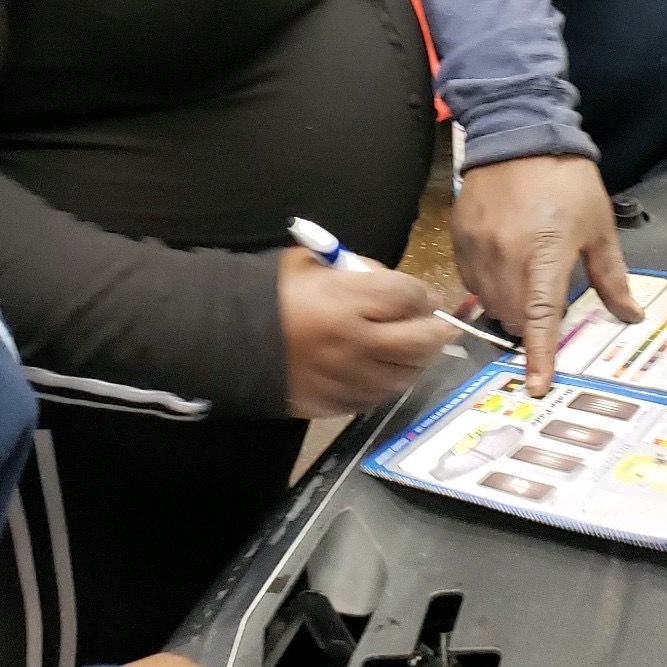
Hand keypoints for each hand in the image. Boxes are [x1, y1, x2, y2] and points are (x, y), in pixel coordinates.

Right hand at [277, 248, 449, 417]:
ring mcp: (349, 379)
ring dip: (417, 359)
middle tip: (438, 323)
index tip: (427, 295)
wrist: (229, 338)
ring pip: (407, 374)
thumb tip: (398, 287)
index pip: (410, 296)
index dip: (425, 294)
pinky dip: (391, 380)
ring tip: (415, 346)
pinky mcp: (338, 404)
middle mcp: (356, 343)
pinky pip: (381, 395)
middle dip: (436, 330)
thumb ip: (360, 271)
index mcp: (347, 300)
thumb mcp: (315, 262)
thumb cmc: (273, 293)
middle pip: (421, 341)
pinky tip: (388, 368)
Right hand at [452, 154, 641, 394]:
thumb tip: (630, 315)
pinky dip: (487, 288)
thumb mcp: (598, 226)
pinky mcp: (460, 238)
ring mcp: (479, 248)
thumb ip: (611, 276)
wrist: (519, 134)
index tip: (537, 385)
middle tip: (546, 309)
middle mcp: (507, 256)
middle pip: (514, 317)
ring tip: (525, 286)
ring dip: (509, 308)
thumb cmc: (565, 179)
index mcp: (546, 254)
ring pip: (490, 303)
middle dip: (530, 326)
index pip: (541, 317)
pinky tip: (503, 270)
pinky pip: (471, 281)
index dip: (539, 355)